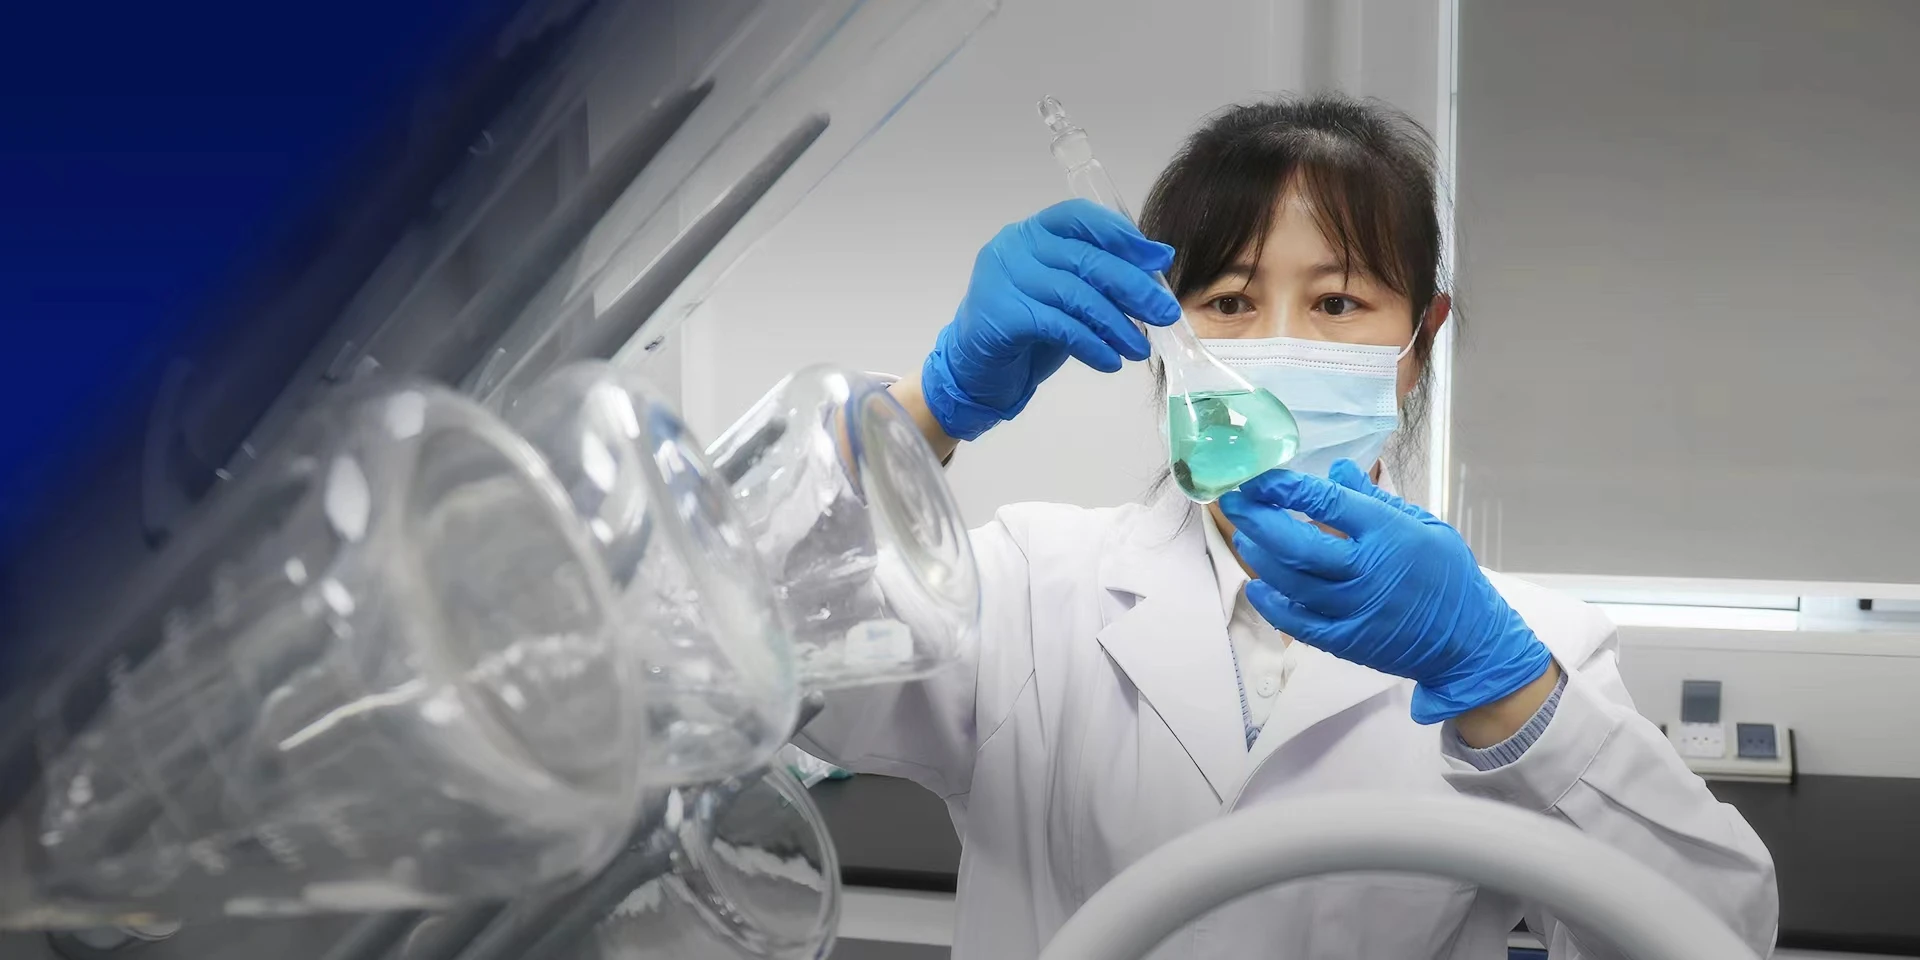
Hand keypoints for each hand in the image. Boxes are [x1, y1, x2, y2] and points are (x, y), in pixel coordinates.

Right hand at [920, 199, 1180, 440]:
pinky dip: (1092, 345)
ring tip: (1140, 348)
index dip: (1123, 236)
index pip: (1081, 218)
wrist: (976, 369)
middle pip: (1086, 259)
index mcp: (1033, 231)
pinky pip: (1060, 327)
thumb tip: (1157, 263)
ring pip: (1076, 295)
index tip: (1159, 259)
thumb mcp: (1067, 294)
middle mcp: (1015, 246)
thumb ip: (1100, 275)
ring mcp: (1003, 278)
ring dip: (1116, 324)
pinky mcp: (1001, 315)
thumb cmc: (1028, 328)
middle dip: (1133, 287)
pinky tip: (1111, 361)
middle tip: (1165, 313)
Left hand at [1217, 460, 1552, 724]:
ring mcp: (1354, 609)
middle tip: (1234, 500)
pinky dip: (1272, 604)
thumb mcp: (1425, 525)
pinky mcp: (1346, 642)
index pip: (1328, 504)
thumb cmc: (1449, 576)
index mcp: (1389, 535)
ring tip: (1244, 535)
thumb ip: (1377, 498)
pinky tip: (1256, 586)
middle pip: (1298, 544)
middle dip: (1259, 518)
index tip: (1260, 477)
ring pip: (1292, 582)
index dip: (1287, 489)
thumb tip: (1336, 469)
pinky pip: (1298, 623)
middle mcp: (1367, 571)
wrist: (1470, 641)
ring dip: (1260, 556)